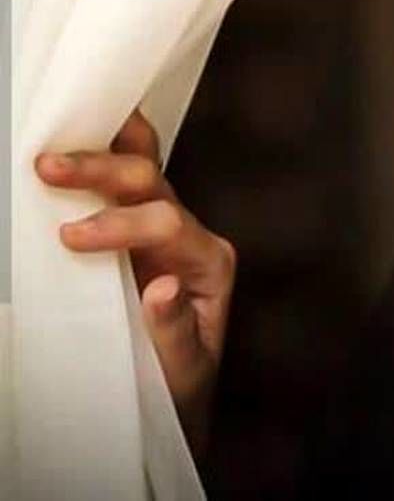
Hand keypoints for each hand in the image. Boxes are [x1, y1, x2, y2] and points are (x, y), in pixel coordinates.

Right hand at [35, 109, 235, 456]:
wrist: (177, 393)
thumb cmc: (183, 381)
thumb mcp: (184, 367)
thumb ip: (175, 329)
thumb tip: (162, 288)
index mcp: (209, 261)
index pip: (167, 224)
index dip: (119, 225)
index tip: (69, 238)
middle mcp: (190, 236)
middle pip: (153, 185)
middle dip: (104, 169)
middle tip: (50, 165)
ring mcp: (162, 231)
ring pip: (140, 174)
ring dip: (103, 151)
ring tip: (62, 133)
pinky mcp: (134, 234)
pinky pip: (120, 189)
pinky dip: (101, 161)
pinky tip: (78, 142)